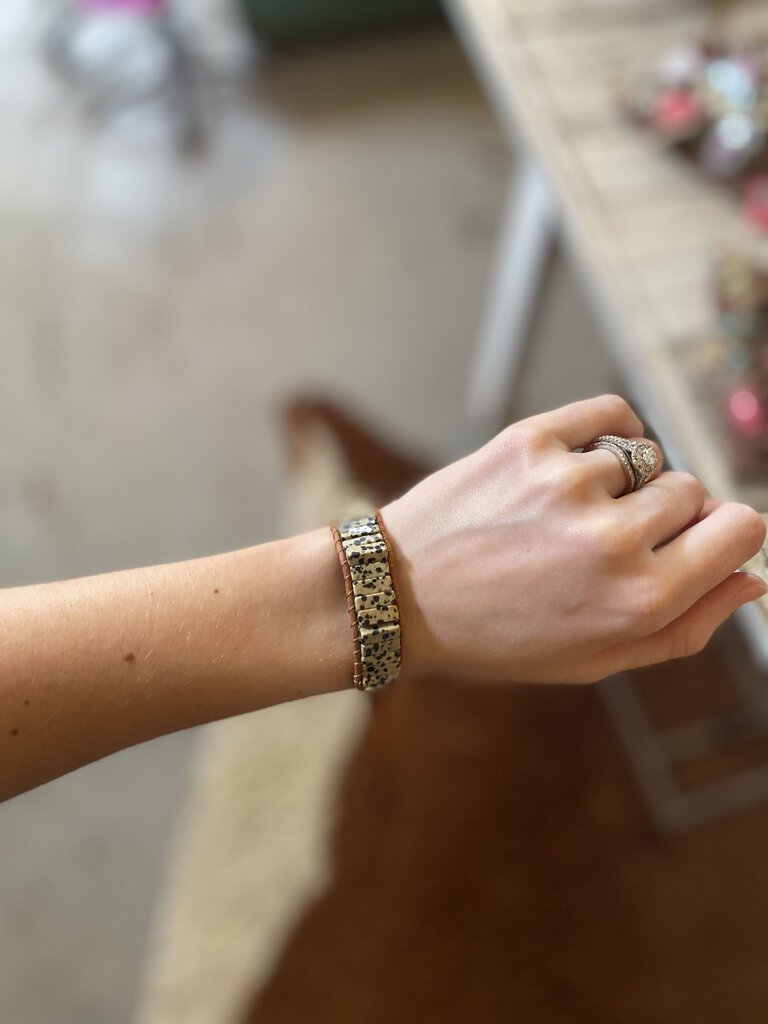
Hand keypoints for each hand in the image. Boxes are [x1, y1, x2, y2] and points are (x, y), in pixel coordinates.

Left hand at [379, 395, 766, 683]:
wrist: (397, 594)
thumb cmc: (498, 637)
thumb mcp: (595, 660)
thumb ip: (685, 627)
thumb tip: (754, 579)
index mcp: (639, 600)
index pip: (741, 530)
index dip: (722, 534)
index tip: (692, 540)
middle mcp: (613, 540)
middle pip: (694, 492)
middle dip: (661, 515)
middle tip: (604, 540)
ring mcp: (570, 483)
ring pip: (648, 456)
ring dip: (622, 481)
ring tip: (569, 512)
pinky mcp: (530, 441)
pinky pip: (612, 413)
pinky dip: (609, 431)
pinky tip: (581, 461)